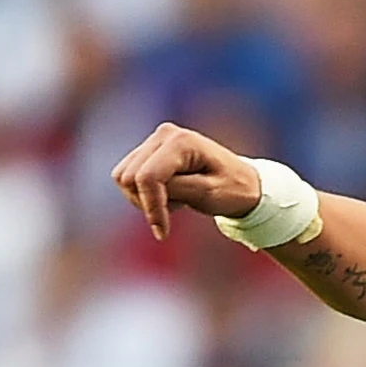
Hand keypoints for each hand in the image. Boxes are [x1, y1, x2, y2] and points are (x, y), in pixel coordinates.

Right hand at [109, 123, 263, 241]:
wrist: (241, 181)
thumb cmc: (231, 189)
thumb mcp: (208, 194)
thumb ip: (176, 189)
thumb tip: (142, 186)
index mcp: (181, 141)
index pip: (147, 177)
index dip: (151, 208)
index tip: (162, 232)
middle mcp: (164, 134)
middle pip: (129, 178)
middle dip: (149, 202)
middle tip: (180, 206)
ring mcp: (155, 140)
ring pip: (124, 178)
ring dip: (146, 198)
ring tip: (178, 198)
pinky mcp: (148, 150)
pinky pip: (128, 178)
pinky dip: (145, 193)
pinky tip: (171, 192)